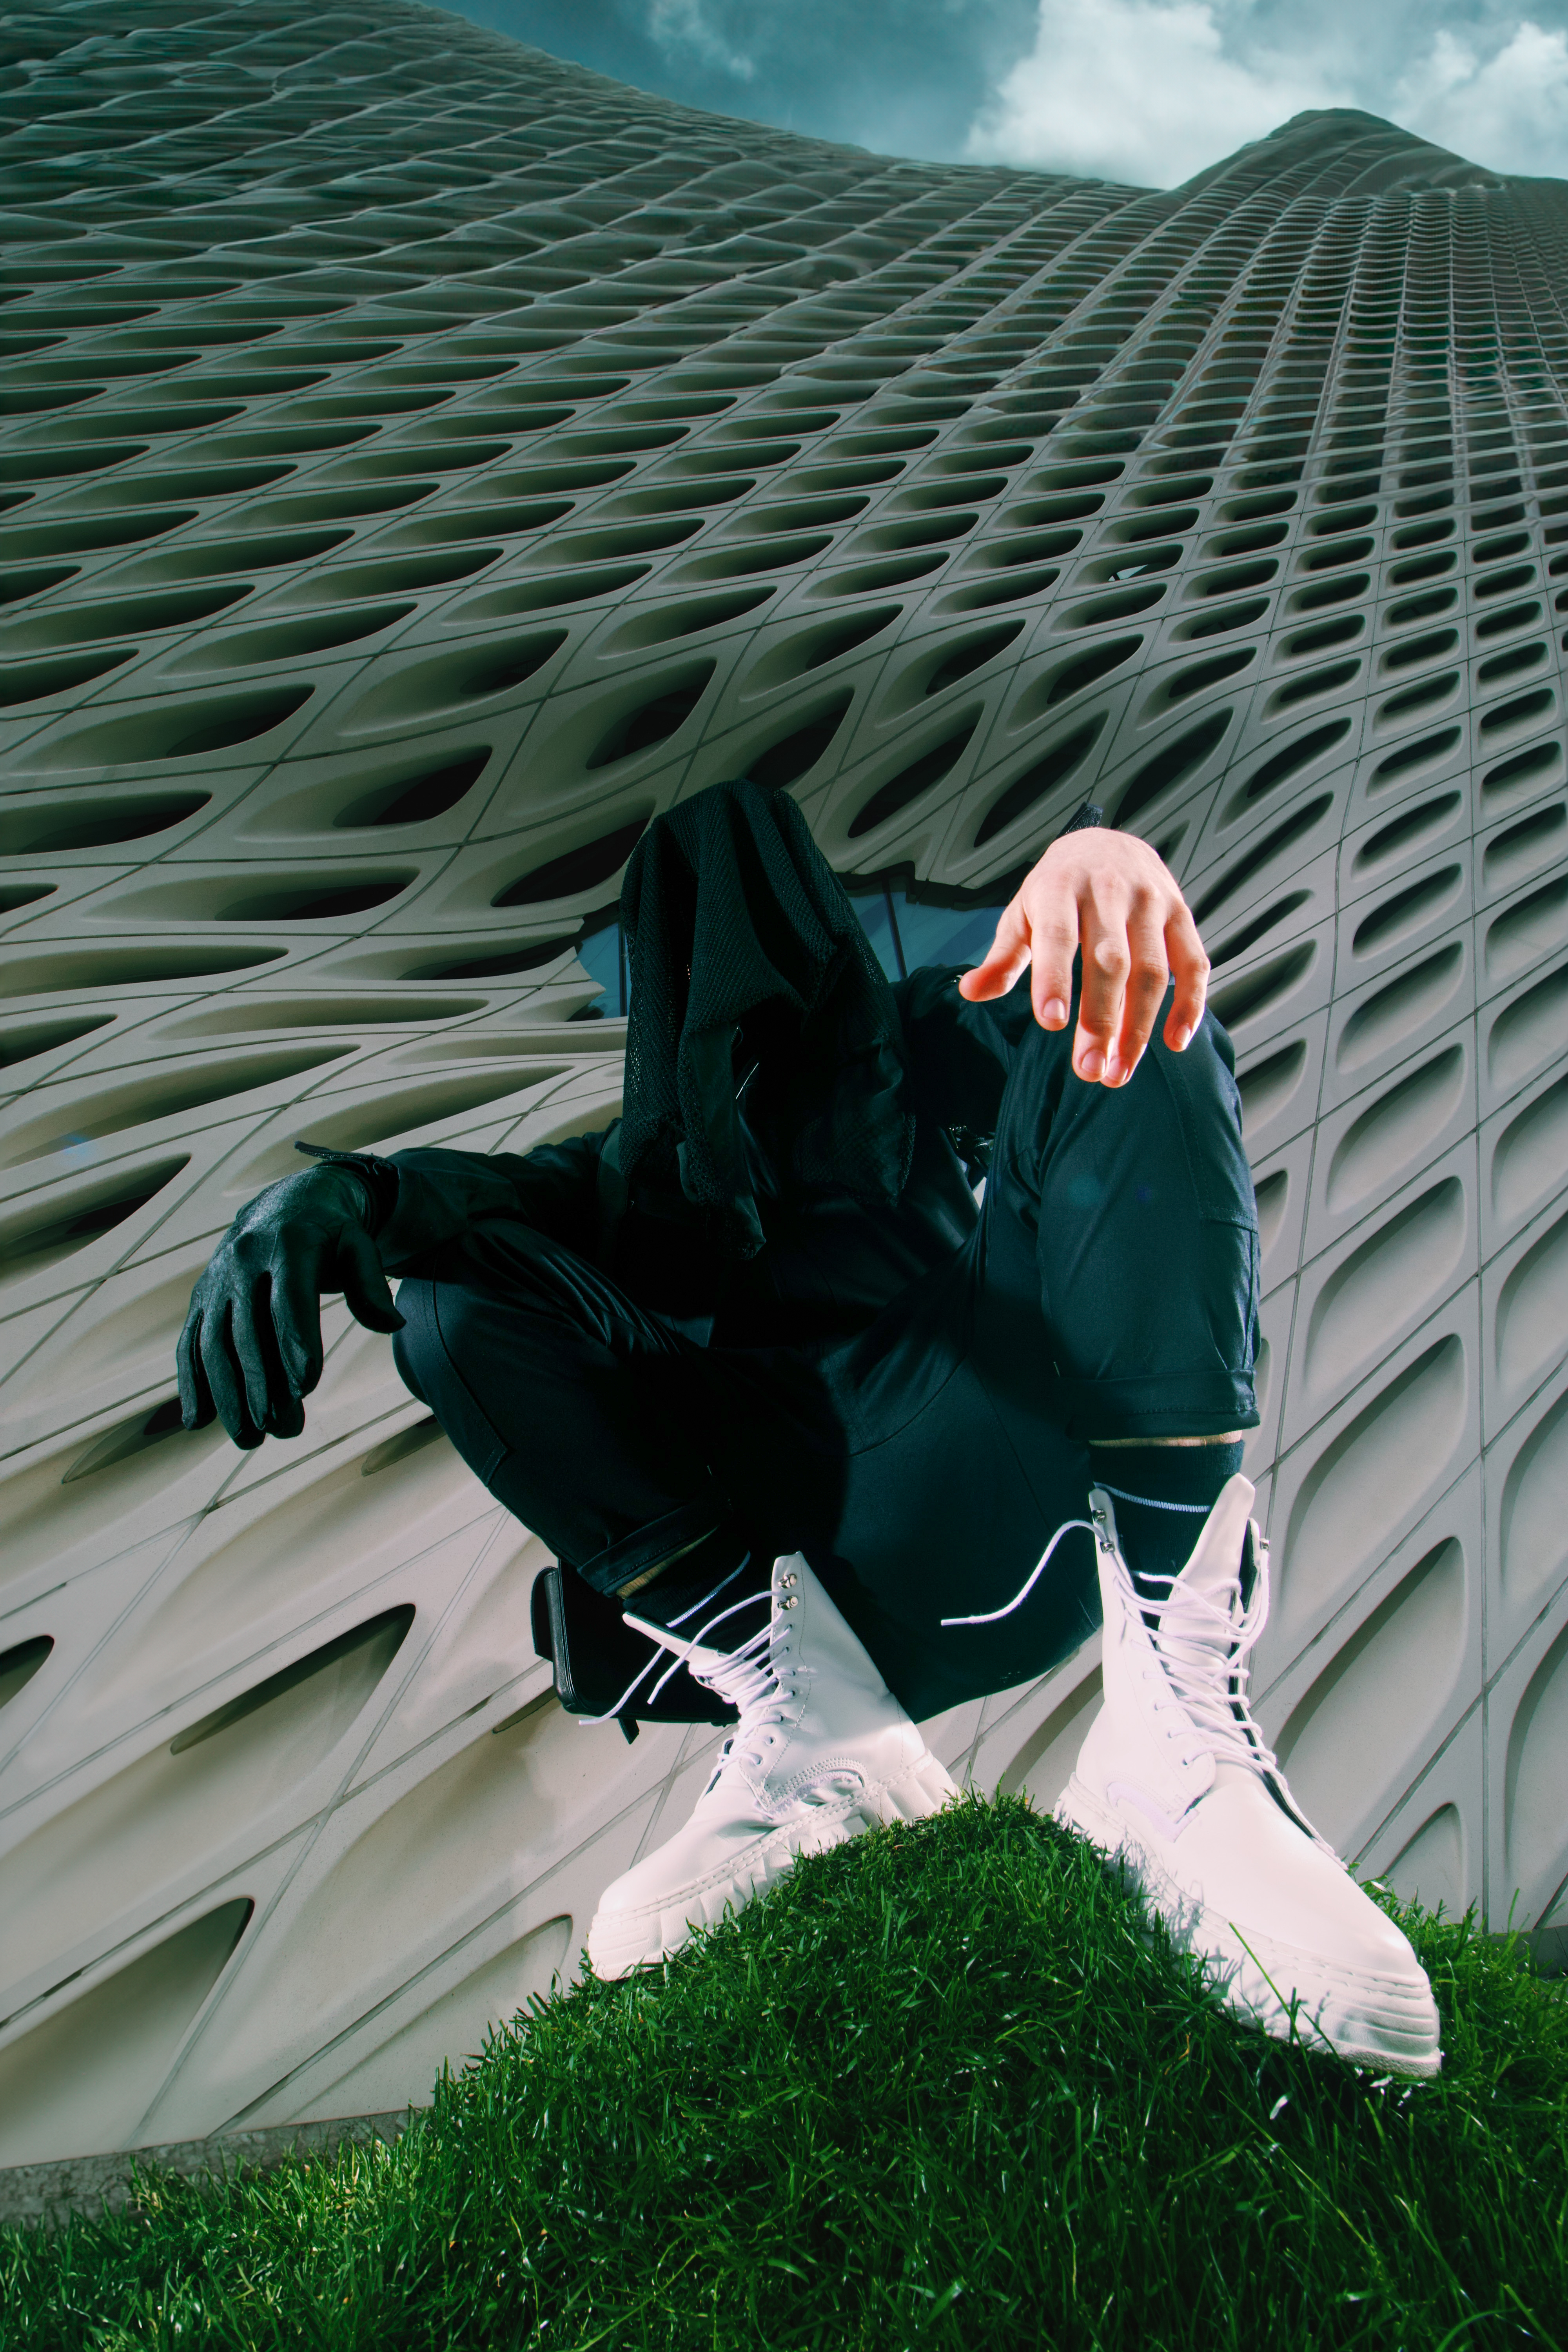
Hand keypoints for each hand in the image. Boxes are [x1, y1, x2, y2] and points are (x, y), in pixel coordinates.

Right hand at [177, 1166, 403, 1448]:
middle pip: (249, 1332)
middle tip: (280, 1431)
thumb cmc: (329, 1235)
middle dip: (263, 1386)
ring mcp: (216, 1283)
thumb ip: (371, 1283)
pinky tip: (197, 1421)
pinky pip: (189, 1344)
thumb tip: (393, 1323)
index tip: (306, 1386)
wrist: (281, 1206)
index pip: (290, 1299)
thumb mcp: (358, 1246)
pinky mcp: (200, 1301)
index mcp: (288, 1245)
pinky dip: (191, 1383)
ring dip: (227, 1396)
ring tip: (249, 1439)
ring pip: (215, 1345)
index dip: (296, 1342)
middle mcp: (243, 1262)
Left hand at [958, 829, 1208, 1084]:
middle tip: (1089, 1069)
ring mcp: (1150, 902)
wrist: (1107, 842)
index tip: (1052, 1024)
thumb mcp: (1022, 913)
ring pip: (1152, 969)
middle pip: (1110, 962)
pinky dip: (1189, 1004)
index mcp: (1060, 888)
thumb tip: (971, 991)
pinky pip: (1194, 963)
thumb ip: (1002, 957)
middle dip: (1101, 1019)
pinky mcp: (1180, 914)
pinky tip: (1174, 1041)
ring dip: (1139, 1026)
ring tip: (1119, 1070)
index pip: (1058, 937)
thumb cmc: (1059, 887)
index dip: (1055, 979)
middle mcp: (1108, 891)